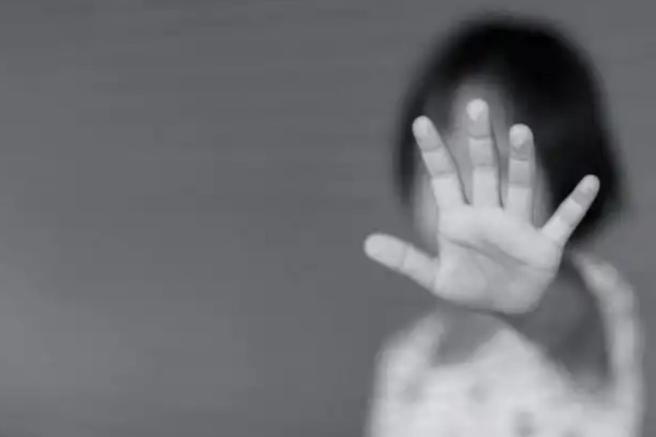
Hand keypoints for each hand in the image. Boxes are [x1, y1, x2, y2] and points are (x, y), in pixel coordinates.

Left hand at [363, 99, 598, 313]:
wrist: (508, 308)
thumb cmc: (470, 287)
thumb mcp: (434, 278)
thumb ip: (404, 260)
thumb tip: (366, 244)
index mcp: (458, 219)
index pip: (444, 177)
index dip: (433, 151)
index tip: (419, 122)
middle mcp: (488, 213)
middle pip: (484, 170)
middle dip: (479, 141)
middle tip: (476, 106)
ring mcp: (517, 226)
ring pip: (519, 186)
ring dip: (521, 161)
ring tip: (520, 131)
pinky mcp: (544, 245)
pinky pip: (563, 221)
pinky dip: (576, 205)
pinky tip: (588, 183)